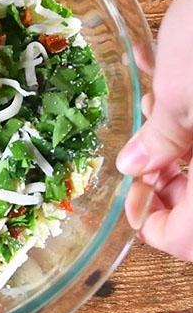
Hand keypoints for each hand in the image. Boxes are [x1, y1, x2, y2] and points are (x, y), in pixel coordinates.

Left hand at [117, 0, 192, 260]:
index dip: (152, 226)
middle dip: (161, 175)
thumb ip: (162, 142)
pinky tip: (164, 73)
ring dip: (173, 139)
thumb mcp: (185, 92)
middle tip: (137, 149)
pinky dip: (188, 113)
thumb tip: (135, 170)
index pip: (187, 239)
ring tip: (156, 98)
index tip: (126, 201)